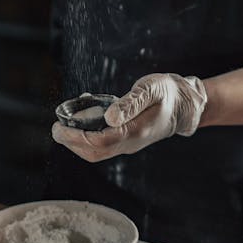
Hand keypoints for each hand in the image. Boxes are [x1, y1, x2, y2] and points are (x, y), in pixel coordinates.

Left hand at [51, 73, 207, 161]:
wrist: (186, 105)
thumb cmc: (169, 93)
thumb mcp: (151, 90)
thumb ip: (130, 103)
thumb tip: (108, 117)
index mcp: (137, 130)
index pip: (101, 141)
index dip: (77, 137)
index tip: (60, 128)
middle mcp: (132, 141)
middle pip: (96, 152)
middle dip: (72, 143)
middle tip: (56, 129)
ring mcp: (129, 142)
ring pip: (98, 151)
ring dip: (78, 141)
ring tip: (64, 125)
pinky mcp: (127, 138)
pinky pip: (104, 142)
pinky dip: (88, 134)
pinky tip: (83, 115)